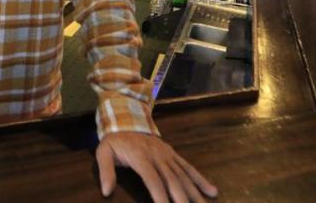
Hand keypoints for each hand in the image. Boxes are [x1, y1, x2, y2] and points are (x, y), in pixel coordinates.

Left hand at [95, 132, 217, 202]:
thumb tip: (107, 191)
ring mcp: (168, 155)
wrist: (127, 119)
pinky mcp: (173, 154)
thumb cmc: (115, 141)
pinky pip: (189, 168)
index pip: (153, 180)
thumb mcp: (103, 152)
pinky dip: (201, 180)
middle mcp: (158, 156)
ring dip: (195, 193)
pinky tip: (212, 192)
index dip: (160, 196)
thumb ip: (105, 171)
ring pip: (184, 176)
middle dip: (182, 199)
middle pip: (173, 181)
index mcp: (140, 157)